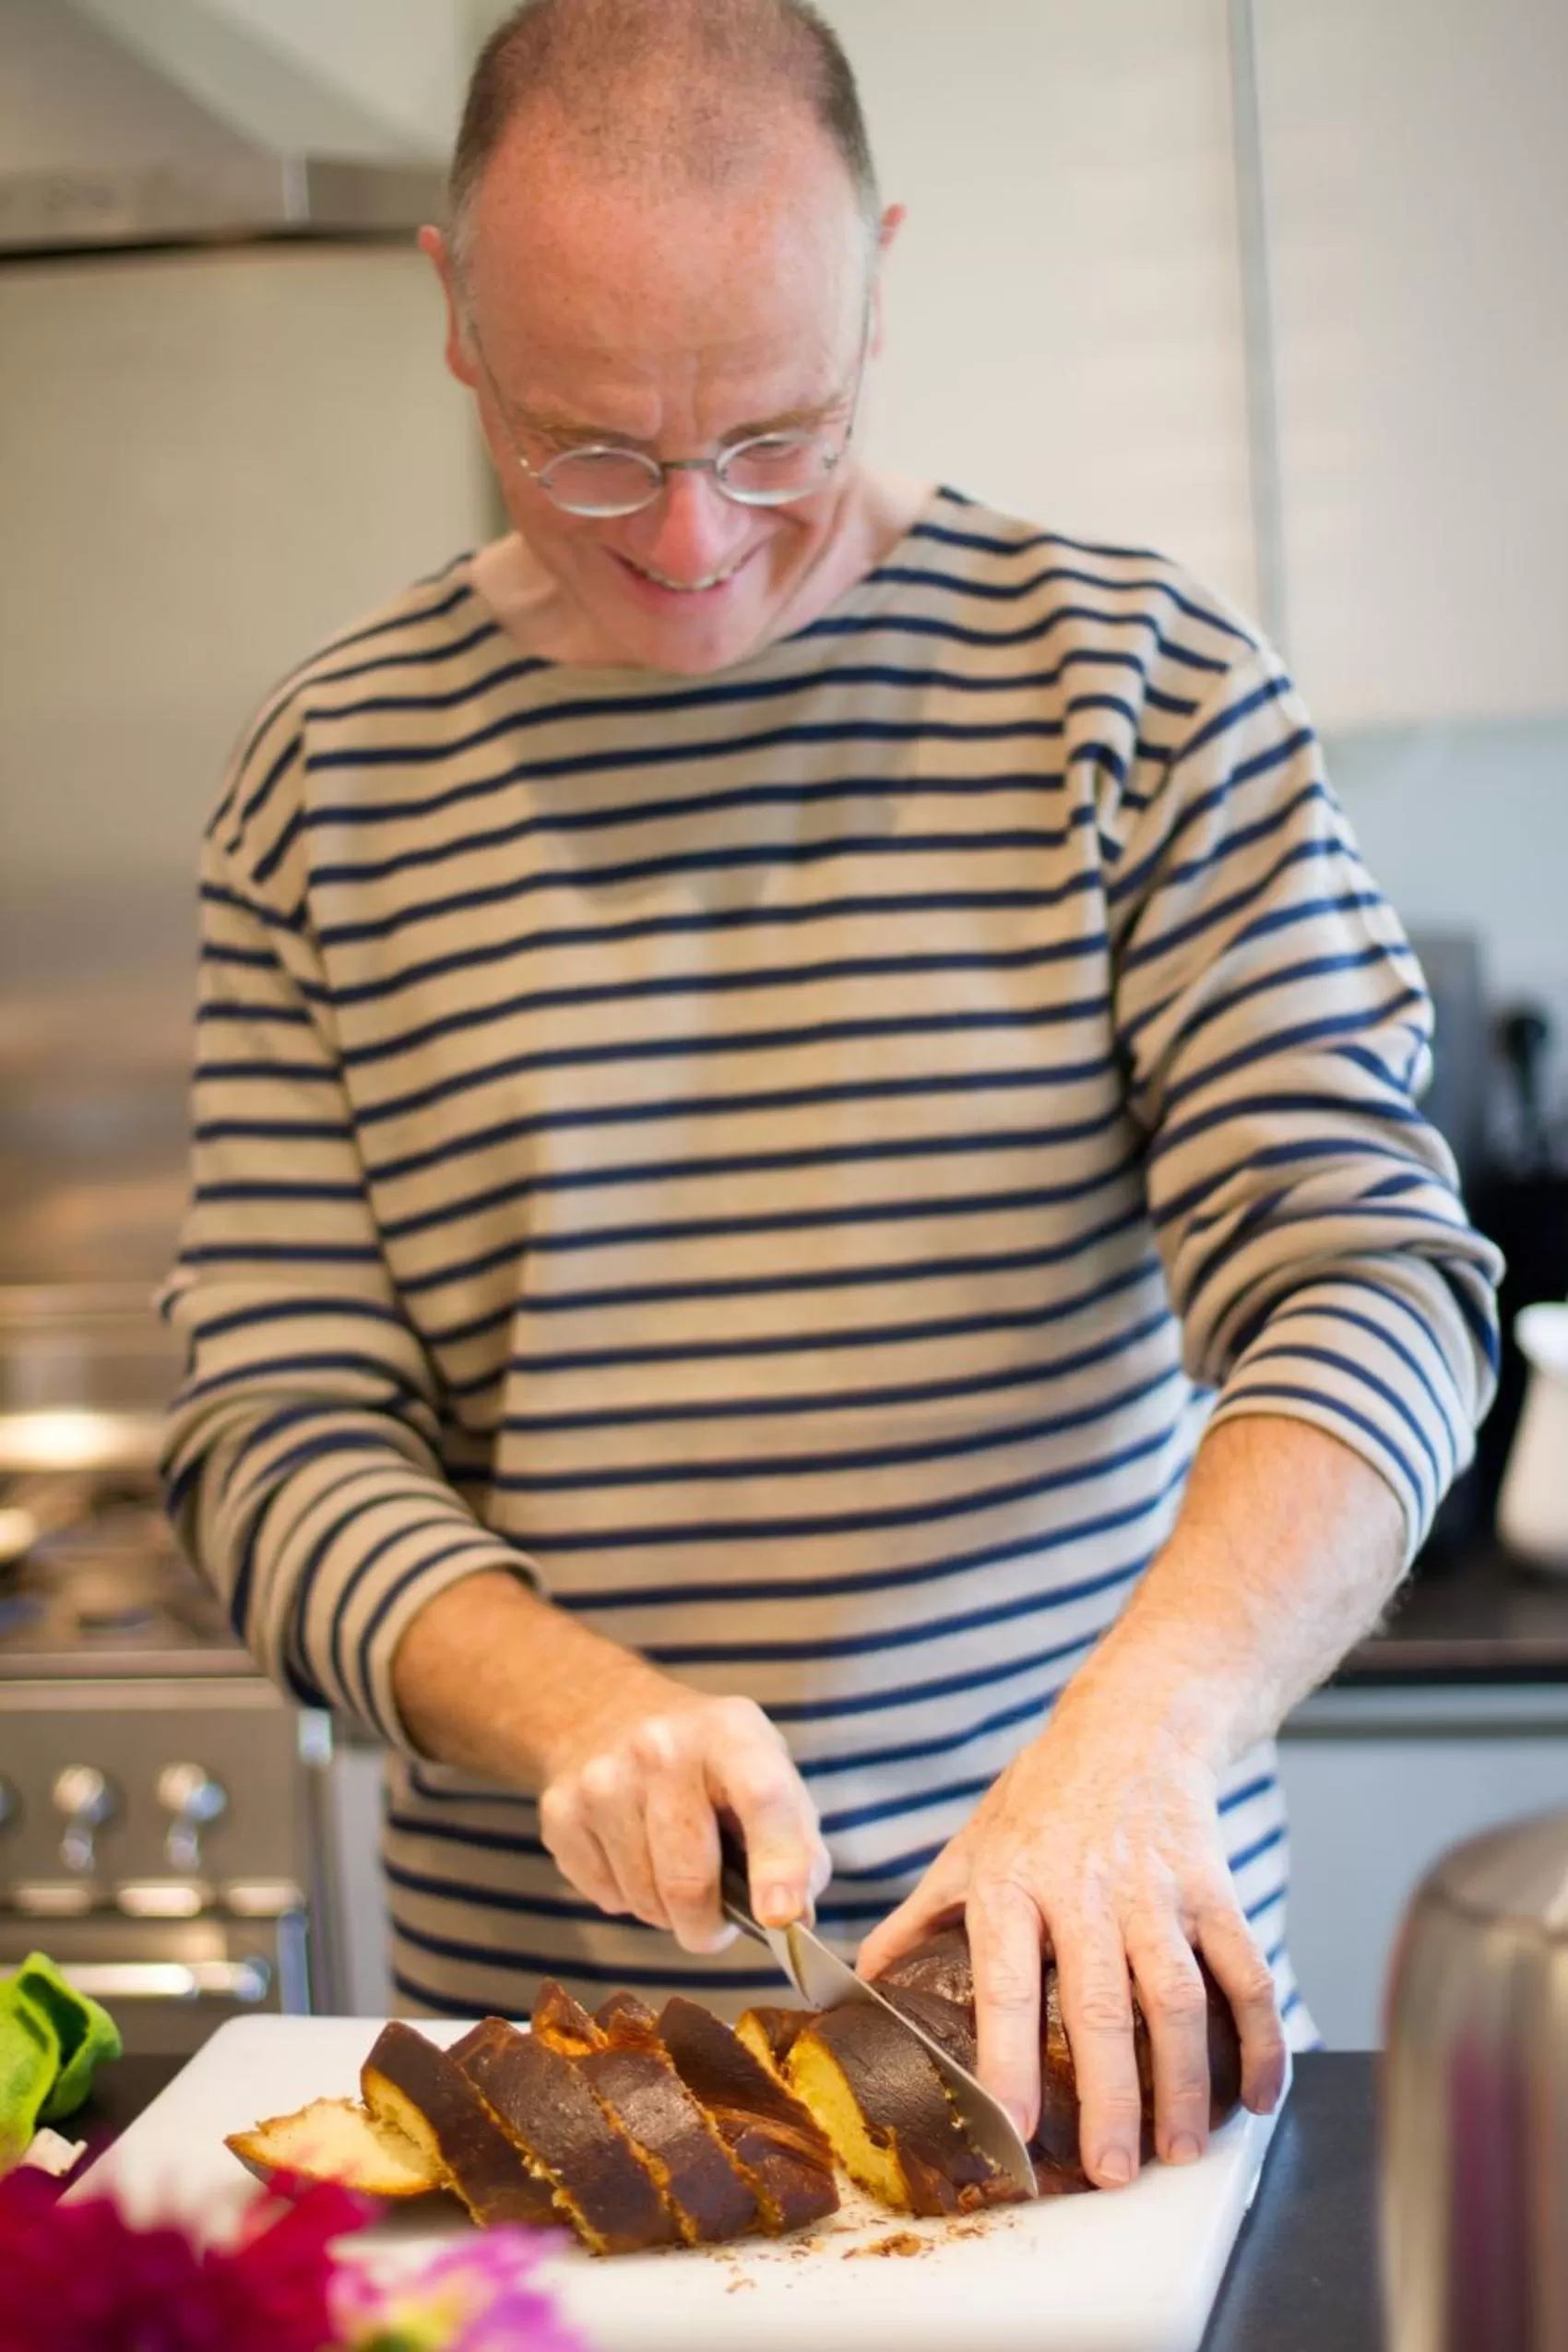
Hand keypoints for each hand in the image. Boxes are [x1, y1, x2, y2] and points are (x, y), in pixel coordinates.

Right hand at [538, 1666, 830, 1953]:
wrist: (604, 1713)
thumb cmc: (708, 1762)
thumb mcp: (767, 1772)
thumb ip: (798, 1846)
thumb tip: (794, 1920)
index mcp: (731, 1733)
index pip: (762, 1798)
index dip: (778, 1863)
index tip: (781, 1917)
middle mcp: (661, 1748)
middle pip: (689, 1879)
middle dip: (709, 1925)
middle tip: (717, 1920)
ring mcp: (603, 1780)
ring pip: (646, 1901)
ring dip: (668, 1913)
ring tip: (673, 1870)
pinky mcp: (561, 1812)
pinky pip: (606, 1898)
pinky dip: (628, 1898)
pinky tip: (633, 1854)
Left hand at [855, 1699, 1285, 2187]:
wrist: (1131, 1726)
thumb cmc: (1041, 1797)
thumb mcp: (970, 1846)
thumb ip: (920, 1920)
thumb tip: (859, 1987)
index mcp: (1013, 1884)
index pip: (1006, 1983)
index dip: (1008, 2058)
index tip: (1014, 2129)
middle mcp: (1085, 1890)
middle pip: (1103, 2007)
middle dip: (1112, 2098)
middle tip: (1113, 2174)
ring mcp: (1156, 1890)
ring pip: (1178, 1999)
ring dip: (1185, 2083)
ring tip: (1180, 2151)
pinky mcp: (1213, 1888)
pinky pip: (1245, 1972)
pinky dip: (1261, 2038)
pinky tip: (1259, 2097)